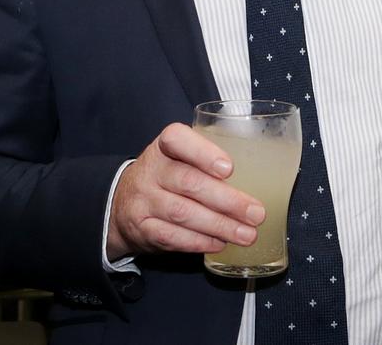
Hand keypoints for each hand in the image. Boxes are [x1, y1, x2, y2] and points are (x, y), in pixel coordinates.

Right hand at [107, 123, 265, 260]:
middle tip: (256, 212)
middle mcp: (151, 170)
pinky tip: (220, 243)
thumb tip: (259, 174)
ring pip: (183, 213)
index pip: (177, 139)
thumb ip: (207, 159)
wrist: (122, 202)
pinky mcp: (142, 228)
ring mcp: (144, 200)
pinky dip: (200, 242)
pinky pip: (173, 237)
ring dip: (219, 226)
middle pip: (189, 182)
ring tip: (246, 234)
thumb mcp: (179, 157)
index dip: (203, 153)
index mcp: (164, 146)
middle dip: (227, 200)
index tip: (229, 168)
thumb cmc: (166, 175)